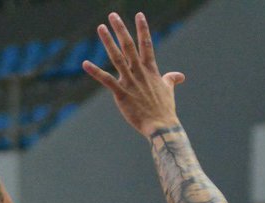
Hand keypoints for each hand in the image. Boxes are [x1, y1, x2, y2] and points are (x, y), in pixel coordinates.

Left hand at [84, 12, 182, 137]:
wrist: (161, 125)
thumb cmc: (164, 108)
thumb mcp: (168, 90)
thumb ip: (170, 79)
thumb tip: (179, 76)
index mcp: (151, 69)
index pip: (146, 44)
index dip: (142, 29)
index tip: (139, 14)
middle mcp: (140, 72)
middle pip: (129, 45)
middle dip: (121, 29)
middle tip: (113, 14)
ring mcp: (130, 82)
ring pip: (117, 57)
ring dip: (108, 41)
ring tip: (100, 28)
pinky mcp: (121, 94)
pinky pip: (106, 80)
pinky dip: (95, 71)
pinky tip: (85, 63)